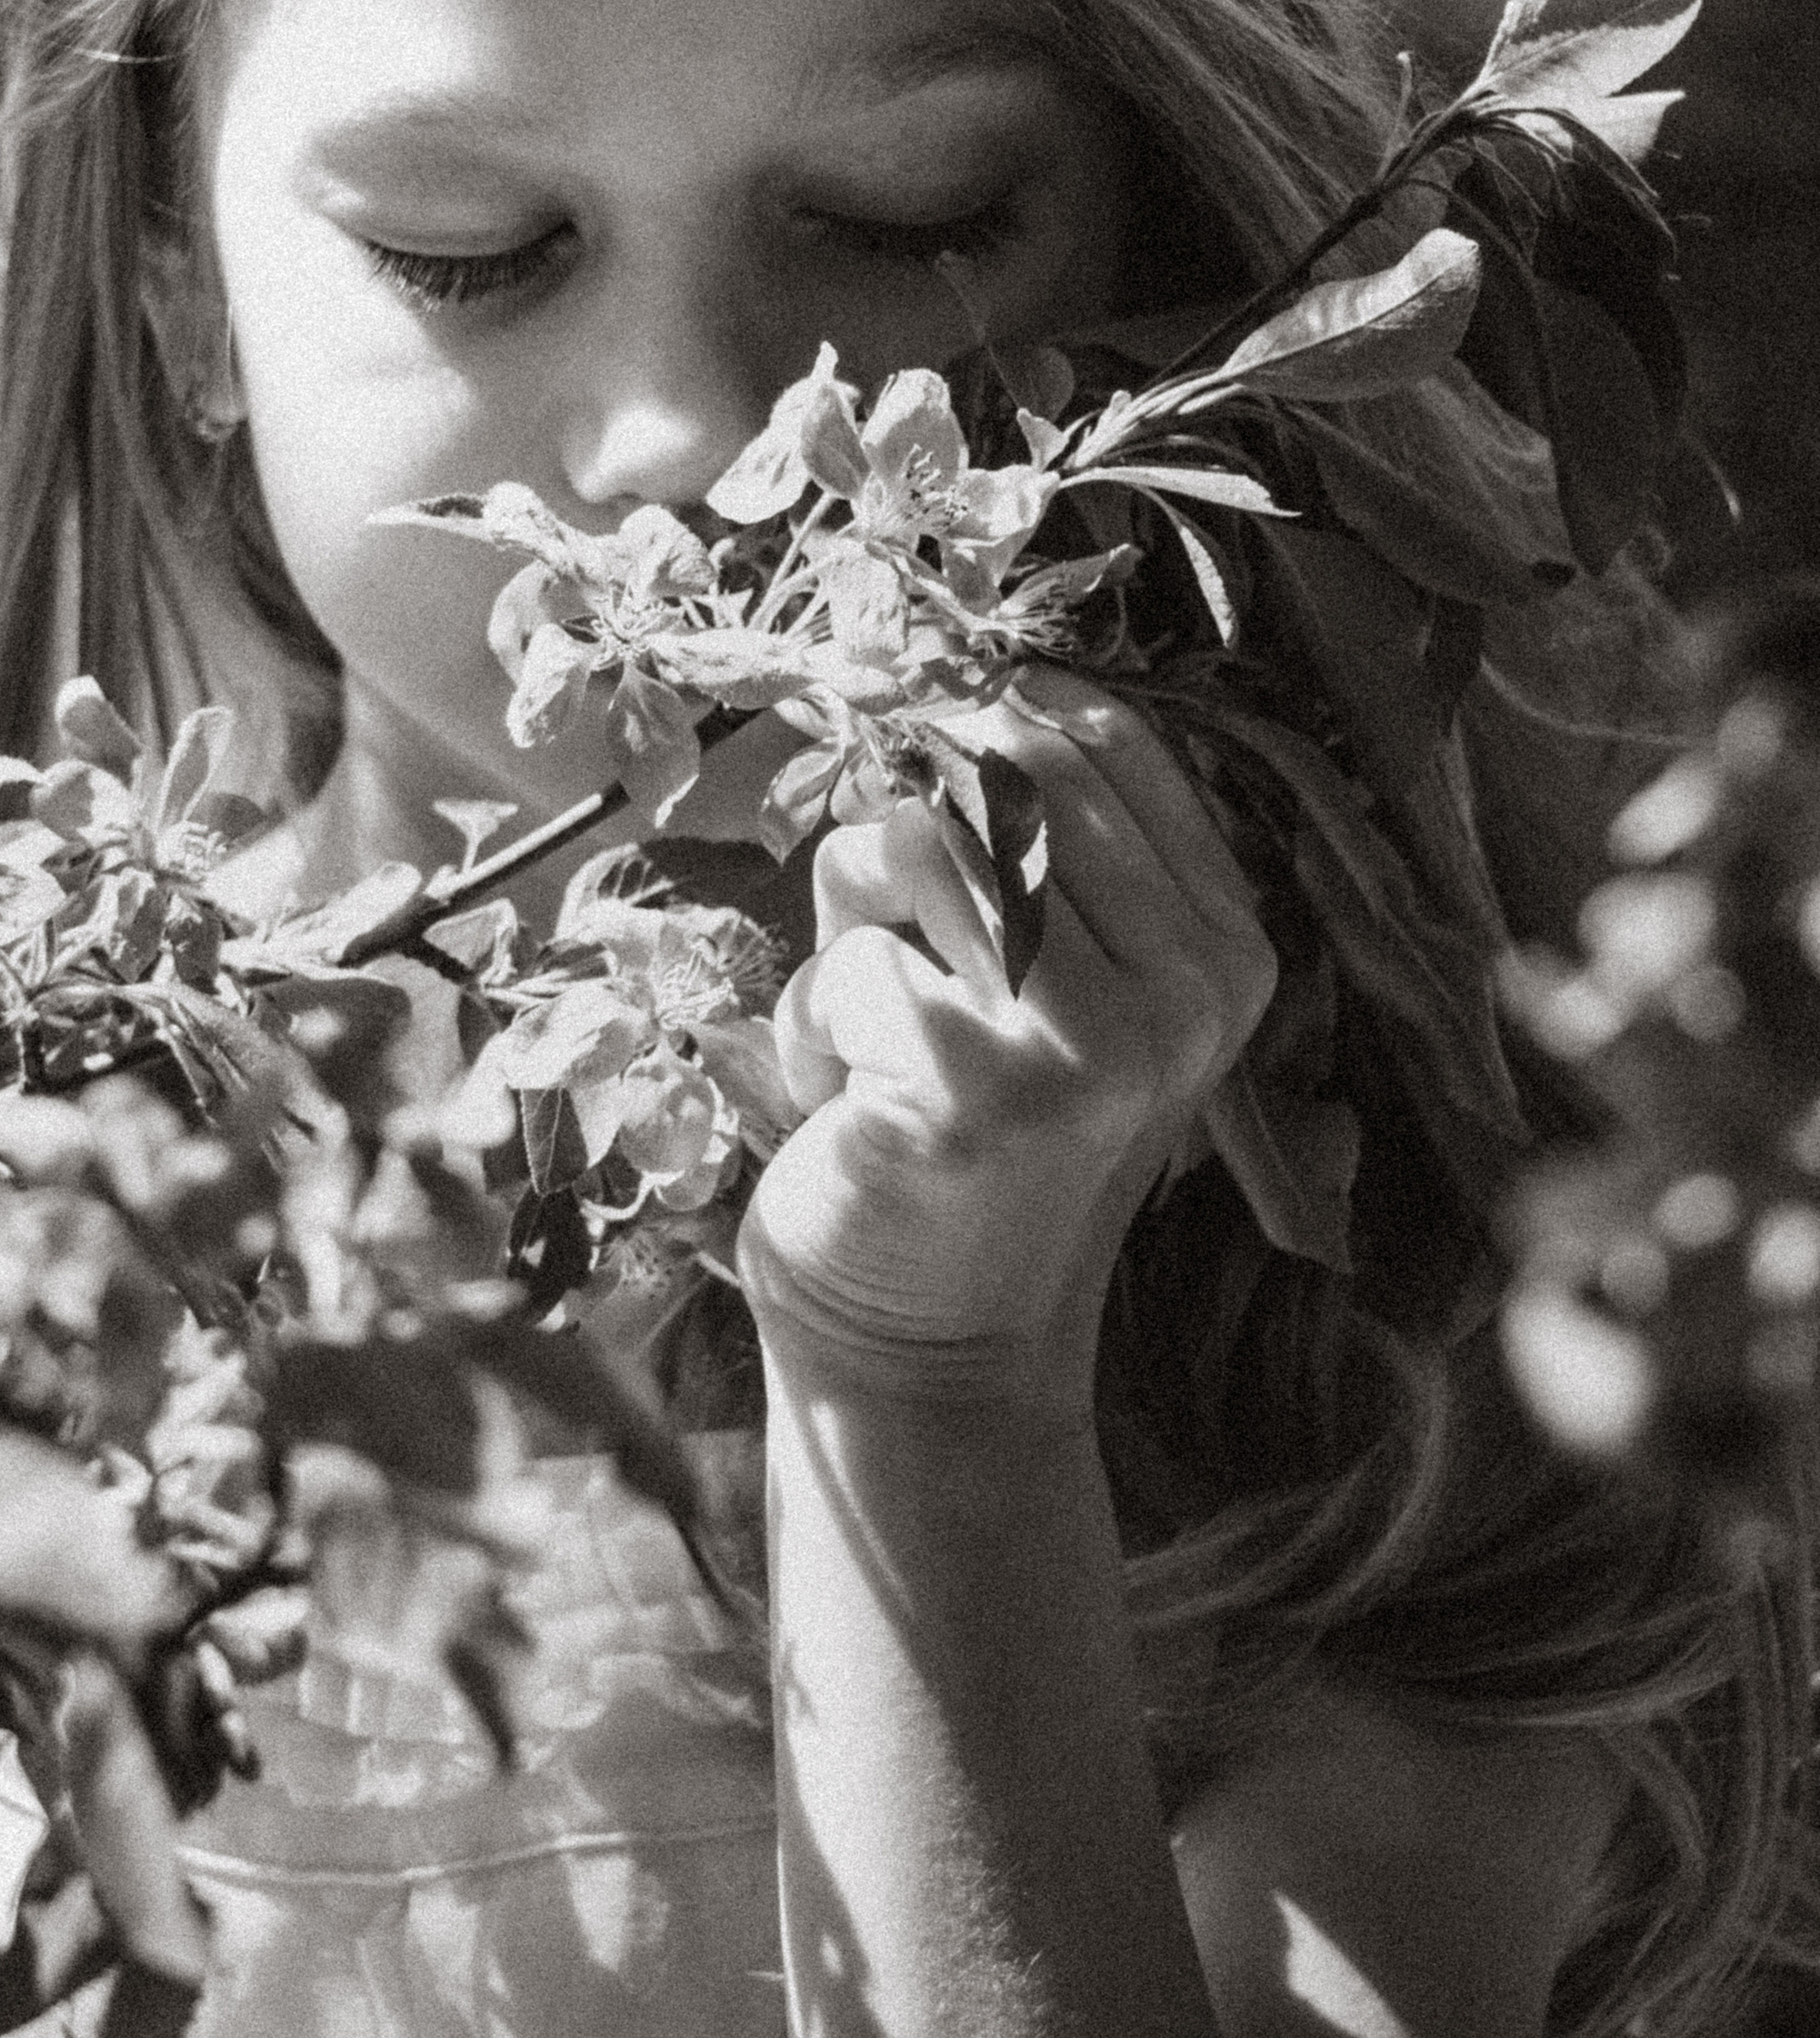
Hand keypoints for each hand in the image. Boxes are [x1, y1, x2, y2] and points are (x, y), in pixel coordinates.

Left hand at [734, 676, 1276, 1419]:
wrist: (928, 1350)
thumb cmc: (972, 1141)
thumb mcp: (1056, 992)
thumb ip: (1050, 857)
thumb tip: (974, 687)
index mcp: (1224, 954)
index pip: (1109, 747)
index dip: (998, 719)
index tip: (940, 747)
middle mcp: (1179, 994)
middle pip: (1007, 771)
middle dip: (912, 826)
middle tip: (888, 927)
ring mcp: (1084, 1042)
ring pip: (916, 841)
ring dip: (853, 923)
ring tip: (869, 1022)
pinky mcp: (968, 1082)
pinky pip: (846, 957)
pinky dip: (812, 1021)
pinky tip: (844, 1103)